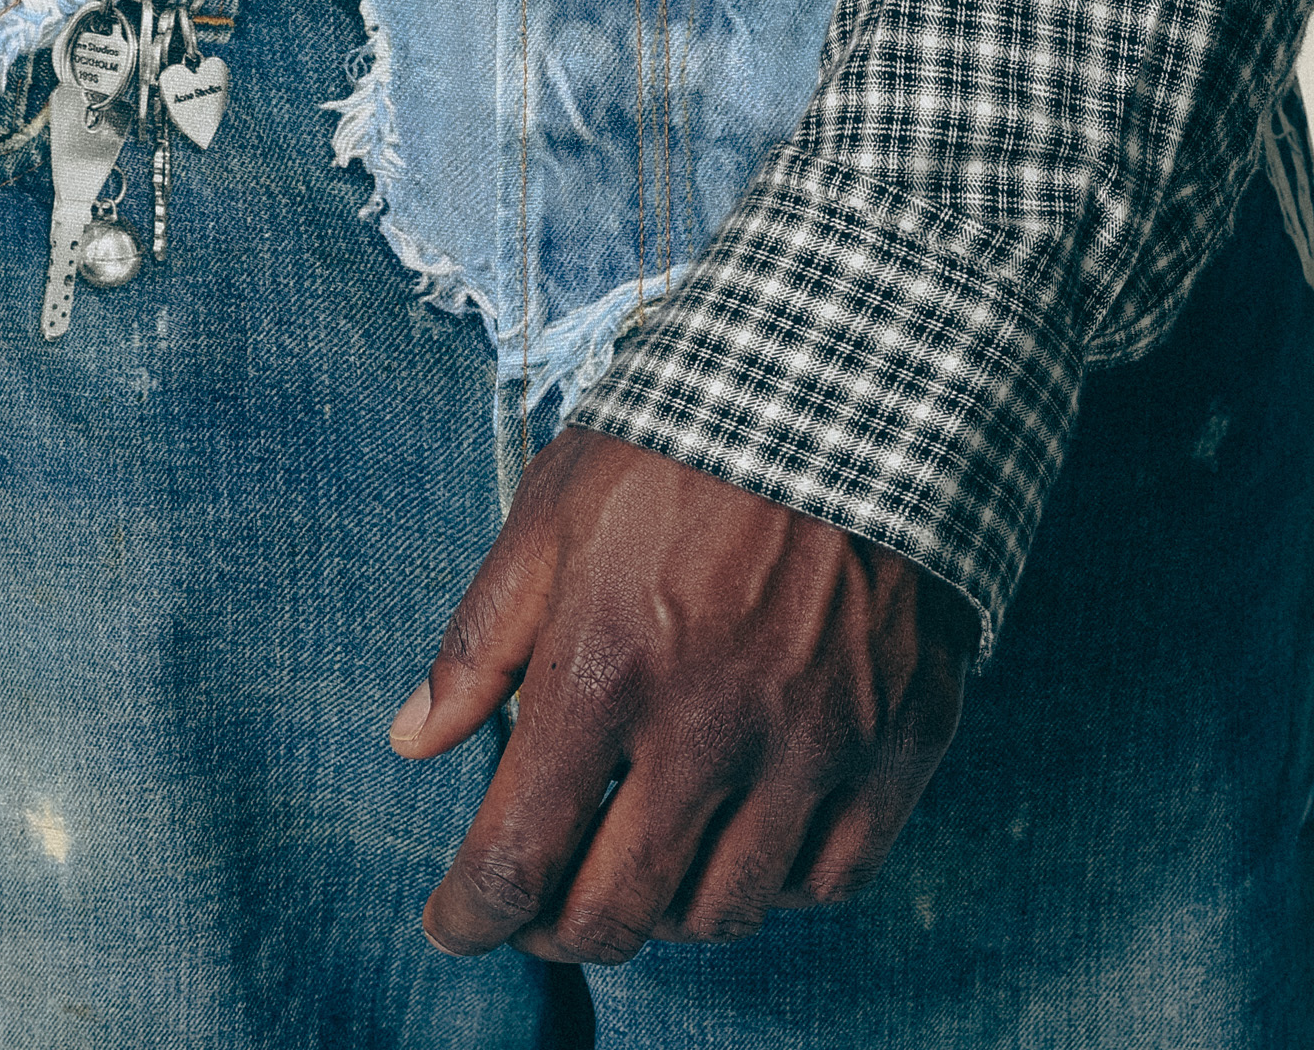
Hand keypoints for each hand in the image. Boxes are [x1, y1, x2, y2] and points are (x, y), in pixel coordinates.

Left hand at [388, 428, 977, 964]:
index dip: (471, 915)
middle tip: (538, 908)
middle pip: (618, 913)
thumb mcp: (552, 513)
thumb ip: (483, 640)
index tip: (455, 921)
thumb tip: (415, 741)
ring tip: (639, 867)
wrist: (846, 382)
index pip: (517, 856)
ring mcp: (814, 739)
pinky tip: (744, 844)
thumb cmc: (682, 441)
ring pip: (725, 911)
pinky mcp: (898, 735)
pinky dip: (777, 887)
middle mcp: (710, 726)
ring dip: (663, 912)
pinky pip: (834, 876)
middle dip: (557, 931)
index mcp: (606, 668)